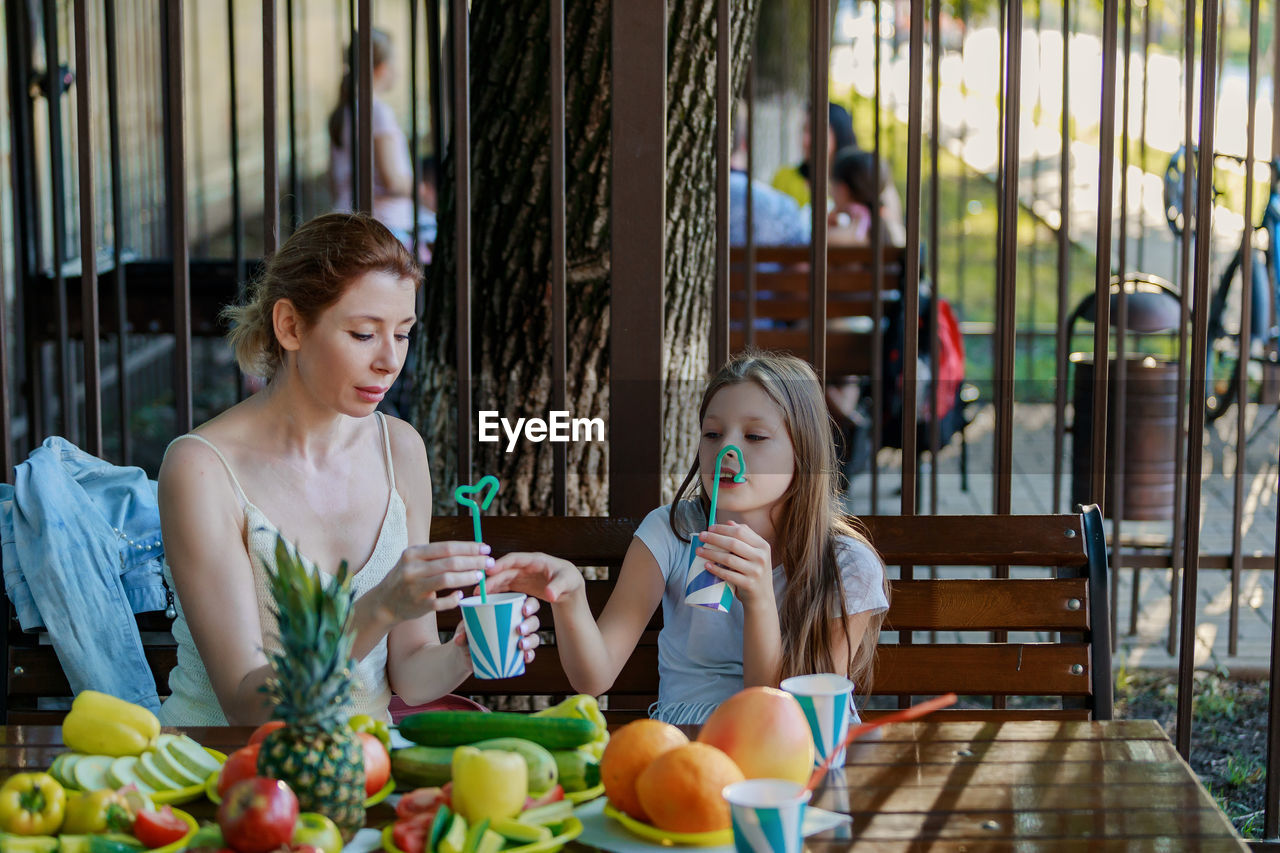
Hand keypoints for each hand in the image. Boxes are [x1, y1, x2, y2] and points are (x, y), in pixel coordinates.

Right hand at [374, 541, 493, 624]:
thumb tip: (469, 549)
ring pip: (448, 580)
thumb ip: (435, 555)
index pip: (447, 547)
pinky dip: (454, 599)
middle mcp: (412, 569)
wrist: (383, 603)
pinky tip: (461, 595)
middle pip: (450, 562)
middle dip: (474, 561)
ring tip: (480, 576)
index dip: (469, 548)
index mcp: (413, 554)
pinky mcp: (418, 606)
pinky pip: (442, 602)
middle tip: (489, 562)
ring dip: (467, 577)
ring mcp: (415, 588)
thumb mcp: (413, 561)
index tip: (485, 548)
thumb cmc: (405, 578)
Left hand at [451, 595, 542, 662]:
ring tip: (520, 645)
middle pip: (534, 621)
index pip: (527, 603)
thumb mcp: (464, 630)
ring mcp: (520, 640)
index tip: (523, 610)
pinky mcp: (518, 655)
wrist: (465, 655)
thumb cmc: (468, 634)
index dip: (530, 605)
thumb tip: (460, 638)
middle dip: (530, 624)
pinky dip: (530, 656)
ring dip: (531, 641)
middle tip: (519, 629)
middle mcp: (519, 624)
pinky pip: (530, 654)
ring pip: (535, 638)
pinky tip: (525, 658)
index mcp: (509, 611)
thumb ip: (462, 632)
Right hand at [486, 552, 584, 604]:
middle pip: (505, 570)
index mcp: (536, 560)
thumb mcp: (567, 582)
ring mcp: (522, 575)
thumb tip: (550, 595)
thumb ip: (558, 587)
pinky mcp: (521, 584)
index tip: (488, 571)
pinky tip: (487, 599)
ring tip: (478, 596)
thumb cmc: (569, 581)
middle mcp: (526, 566)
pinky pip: (506, 586)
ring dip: (491, 586)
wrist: (570, 587)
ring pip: (503, 578)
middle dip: (491, 579)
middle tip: (478, 589)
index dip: (501, 564)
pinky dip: (496, 591)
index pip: (515, 559)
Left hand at [697, 522, 774, 606]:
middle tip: (701, 536)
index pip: (741, 531)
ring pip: (729, 559)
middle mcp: (761, 557)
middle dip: (714, 538)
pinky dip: (716, 569)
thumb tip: (729, 522)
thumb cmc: (755, 571)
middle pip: (733, 543)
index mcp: (763, 546)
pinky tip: (706, 565)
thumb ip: (745, 537)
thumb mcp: (755, 553)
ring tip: (699, 551)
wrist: (762, 597)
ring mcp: (756, 571)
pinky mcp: (749, 584)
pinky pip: (728, 575)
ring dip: (711, 553)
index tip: (710, 528)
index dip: (723, 528)